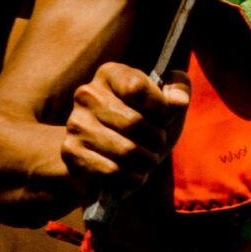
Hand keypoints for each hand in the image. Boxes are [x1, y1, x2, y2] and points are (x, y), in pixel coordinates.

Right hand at [62, 63, 190, 200]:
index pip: (137, 87)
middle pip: (134, 122)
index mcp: (110, 73)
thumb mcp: (165, 99)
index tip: (164, 116)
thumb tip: (178, 102)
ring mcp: (76, 125)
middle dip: (156, 138)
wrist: (103, 150)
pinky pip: (109, 173)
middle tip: (158, 143)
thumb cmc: (142, 118)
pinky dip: (129, 178)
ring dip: (146, 161)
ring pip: (124, 151)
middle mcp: (87, 95)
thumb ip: (179, 89)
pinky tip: (134, 175)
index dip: (159, 107)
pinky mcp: (71, 154)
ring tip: (149, 160)